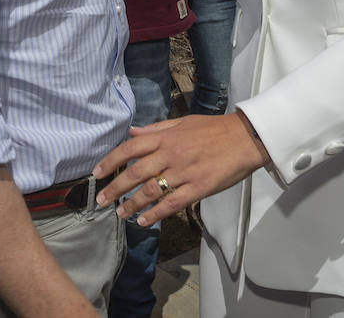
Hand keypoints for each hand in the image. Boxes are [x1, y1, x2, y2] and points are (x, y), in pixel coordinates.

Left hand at [92, 112, 269, 225]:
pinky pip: (172, 204)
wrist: (246, 138)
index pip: (131, 148)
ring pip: (151, 191)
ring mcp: (185, 172)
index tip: (97, 173)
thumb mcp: (184, 122)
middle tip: (101, 200)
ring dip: (132, 204)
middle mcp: (172, 154)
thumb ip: (157, 128)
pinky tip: (144, 221)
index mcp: (167, 137)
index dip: (111, 161)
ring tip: (121, 213)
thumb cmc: (215, 129)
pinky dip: (155, 214)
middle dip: (115, 188)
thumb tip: (132, 132)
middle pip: (135, 172)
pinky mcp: (198, 188)